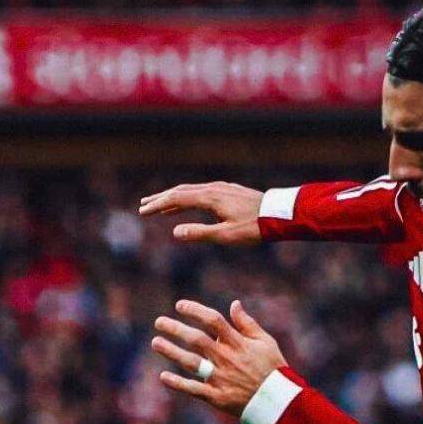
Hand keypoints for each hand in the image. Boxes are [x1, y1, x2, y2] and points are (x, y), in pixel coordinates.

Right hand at [138, 182, 263, 243]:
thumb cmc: (253, 227)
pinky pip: (200, 192)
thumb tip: (174, 232)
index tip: (143, 212)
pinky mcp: (227, 191)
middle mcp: (213, 189)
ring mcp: (221, 188)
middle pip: (180, 191)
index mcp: (209, 198)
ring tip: (159, 205)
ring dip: (173, 197)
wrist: (279, 214)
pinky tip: (185, 204)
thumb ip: (199, 233)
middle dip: (160, 199)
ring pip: (191, 190)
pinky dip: (187, 197)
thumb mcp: (225, 235)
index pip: (176, 198)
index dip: (158, 205)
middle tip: (143, 206)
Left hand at [152, 299, 286, 415]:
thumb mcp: (265, 342)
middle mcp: (226, 358)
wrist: (278, 401)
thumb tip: (234, 304)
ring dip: (171, 352)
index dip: (195, 311)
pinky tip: (163, 376)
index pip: (213, 321)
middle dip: (176, 329)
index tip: (179, 306)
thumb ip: (247, 323)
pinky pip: (193, 389)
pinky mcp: (216, 397)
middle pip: (197, 340)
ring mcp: (220, 378)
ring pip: (191, 362)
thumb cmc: (273, 369)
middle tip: (159, 322)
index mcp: (238, 343)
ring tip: (155, 342)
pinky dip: (178, 383)